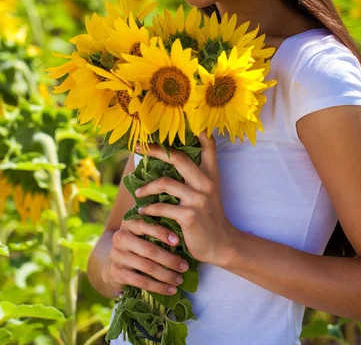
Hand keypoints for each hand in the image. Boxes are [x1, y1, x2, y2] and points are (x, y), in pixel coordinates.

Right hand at [102, 218, 189, 295]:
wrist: (116, 262)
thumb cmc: (139, 243)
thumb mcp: (144, 232)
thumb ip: (157, 227)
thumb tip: (184, 231)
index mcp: (129, 223)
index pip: (145, 225)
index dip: (162, 232)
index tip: (178, 241)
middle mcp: (120, 237)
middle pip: (148, 249)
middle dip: (169, 259)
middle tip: (185, 266)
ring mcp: (116, 255)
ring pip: (146, 267)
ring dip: (166, 275)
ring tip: (180, 279)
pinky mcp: (116, 273)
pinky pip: (140, 281)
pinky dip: (158, 287)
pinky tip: (170, 290)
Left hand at [134, 131, 237, 265]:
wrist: (221, 244)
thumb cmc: (209, 216)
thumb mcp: (208, 192)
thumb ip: (193, 176)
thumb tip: (167, 160)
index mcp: (211, 173)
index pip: (208, 144)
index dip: (198, 129)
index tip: (181, 116)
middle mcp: (206, 182)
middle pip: (177, 157)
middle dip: (154, 149)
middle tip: (138, 146)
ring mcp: (198, 198)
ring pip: (165, 182)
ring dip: (147, 187)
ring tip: (138, 192)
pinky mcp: (189, 215)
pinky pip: (162, 206)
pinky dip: (149, 209)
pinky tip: (143, 211)